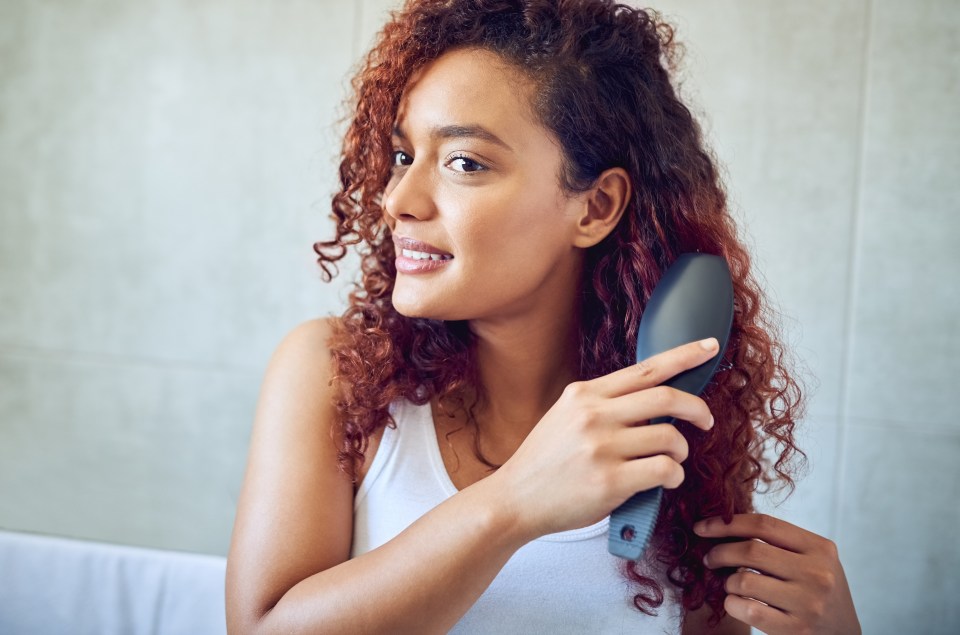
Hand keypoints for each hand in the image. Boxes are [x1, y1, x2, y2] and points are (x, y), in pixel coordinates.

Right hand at [490, 338, 717, 539]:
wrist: (514, 499)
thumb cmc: (545, 462)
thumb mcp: (565, 417)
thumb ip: (603, 405)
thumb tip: (654, 400)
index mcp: (584, 394)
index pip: (645, 369)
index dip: (684, 356)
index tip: (709, 347)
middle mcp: (593, 415)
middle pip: (666, 397)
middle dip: (697, 408)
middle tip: (706, 421)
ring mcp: (601, 447)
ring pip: (670, 437)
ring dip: (681, 451)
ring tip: (672, 461)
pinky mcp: (610, 481)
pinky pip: (664, 470)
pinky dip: (674, 476)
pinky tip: (666, 480)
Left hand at [695, 513, 860, 634]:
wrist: (844, 634)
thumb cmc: (817, 589)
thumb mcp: (811, 558)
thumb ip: (779, 541)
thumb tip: (723, 523)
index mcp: (819, 547)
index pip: (764, 524)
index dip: (726, 523)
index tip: (701, 526)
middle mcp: (817, 573)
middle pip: (751, 550)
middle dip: (719, 552)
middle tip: (709, 558)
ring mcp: (808, 602)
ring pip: (745, 581)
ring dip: (727, 582)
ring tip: (729, 584)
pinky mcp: (797, 629)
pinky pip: (749, 610)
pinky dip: (731, 604)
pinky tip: (733, 603)